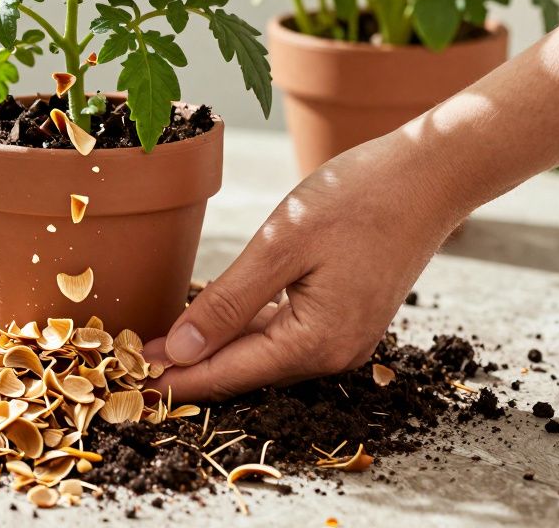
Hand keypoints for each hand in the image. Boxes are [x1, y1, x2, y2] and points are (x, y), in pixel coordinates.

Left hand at [144, 133, 466, 401]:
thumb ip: (228, 303)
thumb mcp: (281, 244)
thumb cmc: (359, 197)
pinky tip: (211, 323)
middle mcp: (332, 354)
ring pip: (262, 356)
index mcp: (316, 342)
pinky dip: (244, 333)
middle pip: (244, 372)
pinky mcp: (345, 319)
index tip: (129, 383)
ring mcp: (342, 340)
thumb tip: (179, 351)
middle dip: (188, 369)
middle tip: (130, 363)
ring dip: (213, 353)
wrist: (430, 175)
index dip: (175, 380)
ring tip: (159, 345)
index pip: (229, 375)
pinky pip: (283, 337)